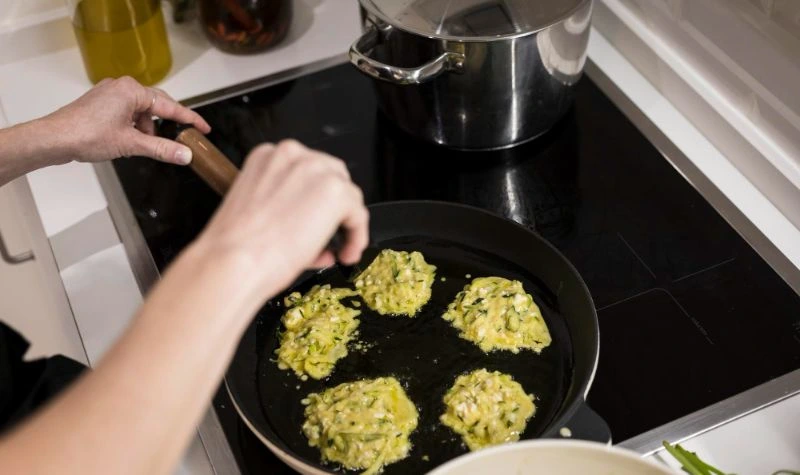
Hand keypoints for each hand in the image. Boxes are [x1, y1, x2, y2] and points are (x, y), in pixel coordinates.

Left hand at [45, 76, 210, 164]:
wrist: (55, 139)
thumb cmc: (87, 135)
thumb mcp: (131, 144)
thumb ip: (162, 149)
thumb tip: (185, 154)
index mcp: (132, 91)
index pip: (170, 106)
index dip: (190, 119)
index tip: (204, 128)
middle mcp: (122, 87)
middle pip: (157, 105)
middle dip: (166, 125)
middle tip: (181, 140)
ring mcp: (110, 93)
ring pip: (141, 111)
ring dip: (147, 129)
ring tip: (143, 146)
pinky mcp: (102, 103)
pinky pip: (128, 112)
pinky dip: (134, 127)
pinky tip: (130, 141)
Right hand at [194, 140, 368, 298]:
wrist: (233, 262)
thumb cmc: (236, 247)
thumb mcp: (258, 212)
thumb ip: (288, 209)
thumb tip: (312, 229)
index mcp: (267, 156)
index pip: (307, 171)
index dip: (315, 199)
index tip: (315, 219)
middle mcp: (292, 155)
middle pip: (332, 176)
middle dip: (334, 207)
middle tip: (333, 234)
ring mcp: (316, 170)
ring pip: (348, 195)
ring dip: (345, 223)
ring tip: (338, 249)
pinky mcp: (335, 192)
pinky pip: (359, 214)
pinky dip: (357, 236)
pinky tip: (345, 253)